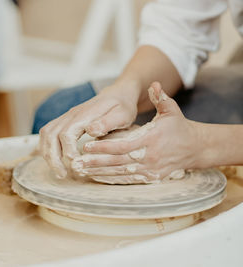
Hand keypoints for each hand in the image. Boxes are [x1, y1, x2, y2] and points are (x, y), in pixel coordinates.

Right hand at [39, 82, 139, 178]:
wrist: (118, 94)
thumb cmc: (122, 107)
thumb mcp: (122, 114)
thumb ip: (107, 122)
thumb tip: (90, 131)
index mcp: (85, 114)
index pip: (67, 132)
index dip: (67, 149)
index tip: (74, 162)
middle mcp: (71, 115)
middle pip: (51, 134)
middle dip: (53, 156)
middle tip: (62, 175)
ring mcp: (66, 117)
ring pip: (46, 134)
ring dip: (48, 154)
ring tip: (58, 172)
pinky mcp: (65, 122)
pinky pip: (48, 134)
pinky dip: (47, 148)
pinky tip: (55, 161)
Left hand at [72, 82, 201, 181]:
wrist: (195, 148)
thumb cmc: (179, 127)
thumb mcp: (171, 110)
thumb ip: (161, 98)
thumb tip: (154, 84)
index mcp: (151, 140)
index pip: (123, 145)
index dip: (104, 147)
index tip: (86, 145)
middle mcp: (149, 157)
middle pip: (118, 161)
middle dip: (96, 162)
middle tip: (76, 162)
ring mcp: (150, 170)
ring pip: (120, 172)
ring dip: (99, 172)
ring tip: (80, 171)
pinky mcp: (151, 178)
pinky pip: (127, 179)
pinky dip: (111, 178)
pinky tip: (95, 177)